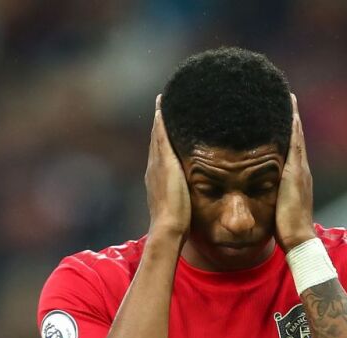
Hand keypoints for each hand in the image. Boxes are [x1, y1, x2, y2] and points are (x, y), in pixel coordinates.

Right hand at [145, 94, 190, 238]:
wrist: (168, 229)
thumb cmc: (178, 226)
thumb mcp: (181, 208)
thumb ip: (185, 200)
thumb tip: (193, 205)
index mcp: (157, 179)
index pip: (160, 154)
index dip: (161, 139)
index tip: (164, 125)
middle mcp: (153, 168)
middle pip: (156, 141)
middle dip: (159, 124)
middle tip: (162, 104)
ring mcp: (157, 164)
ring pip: (158, 134)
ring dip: (160, 117)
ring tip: (163, 99)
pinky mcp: (164, 161)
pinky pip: (162, 133)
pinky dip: (162, 119)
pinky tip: (164, 104)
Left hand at [275, 94, 315, 252]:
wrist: (298, 240)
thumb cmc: (283, 231)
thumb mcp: (273, 209)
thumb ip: (267, 198)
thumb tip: (251, 196)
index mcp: (292, 178)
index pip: (287, 149)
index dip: (284, 131)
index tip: (275, 113)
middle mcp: (299, 170)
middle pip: (293, 136)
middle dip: (288, 117)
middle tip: (281, 96)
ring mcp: (300, 169)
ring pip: (295, 134)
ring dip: (290, 114)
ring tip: (285, 94)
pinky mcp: (296, 171)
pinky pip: (295, 140)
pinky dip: (292, 123)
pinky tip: (287, 107)